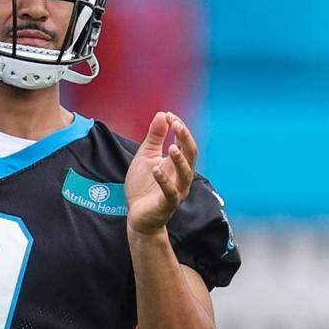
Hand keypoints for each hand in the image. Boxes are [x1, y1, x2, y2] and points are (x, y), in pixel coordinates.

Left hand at [125, 111, 197, 234]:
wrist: (137, 215)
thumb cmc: (144, 185)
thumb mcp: (146, 156)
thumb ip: (154, 137)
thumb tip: (162, 114)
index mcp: (177, 163)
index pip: (185, 143)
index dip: (179, 128)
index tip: (169, 115)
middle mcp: (181, 176)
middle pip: (191, 155)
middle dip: (185, 138)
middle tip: (176, 124)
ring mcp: (177, 190)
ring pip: (185, 174)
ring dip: (179, 160)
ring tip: (171, 147)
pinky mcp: (167, 204)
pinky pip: (170, 192)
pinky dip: (164, 180)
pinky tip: (156, 169)